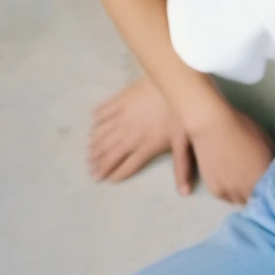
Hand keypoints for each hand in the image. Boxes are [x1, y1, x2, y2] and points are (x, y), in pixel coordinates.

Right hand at [88, 74, 194, 192]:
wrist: (173, 81)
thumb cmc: (181, 111)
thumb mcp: (184, 141)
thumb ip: (182, 167)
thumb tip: (185, 194)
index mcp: (145, 147)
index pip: (126, 166)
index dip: (115, 174)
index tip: (106, 180)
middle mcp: (128, 135)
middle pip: (110, 154)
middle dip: (99, 165)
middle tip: (92, 173)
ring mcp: (121, 117)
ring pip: (102, 136)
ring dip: (94, 147)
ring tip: (89, 155)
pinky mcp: (119, 101)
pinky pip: (102, 113)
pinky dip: (96, 122)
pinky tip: (93, 127)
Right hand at [188, 103, 274, 204]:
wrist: (211, 124)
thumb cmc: (241, 127)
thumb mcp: (264, 140)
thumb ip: (272, 159)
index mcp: (263, 175)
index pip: (273, 194)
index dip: (272, 190)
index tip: (271, 185)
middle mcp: (248, 188)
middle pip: (257, 200)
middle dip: (258, 193)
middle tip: (255, 181)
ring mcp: (231, 191)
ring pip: (241, 201)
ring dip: (243, 194)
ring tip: (240, 180)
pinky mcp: (216, 190)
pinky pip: (227, 198)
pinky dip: (229, 192)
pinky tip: (228, 180)